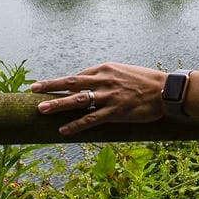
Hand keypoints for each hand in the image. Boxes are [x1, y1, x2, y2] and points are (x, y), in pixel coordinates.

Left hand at [31, 62, 166, 134]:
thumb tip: (91, 83)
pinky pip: (91, 119)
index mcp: (106, 68)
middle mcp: (104, 80)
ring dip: (58, 104)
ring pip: (78, 100)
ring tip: (41, 109)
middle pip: (72, 83)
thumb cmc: (146, 81)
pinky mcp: (115, 111)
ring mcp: (109, 96)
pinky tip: (63, 130)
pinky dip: (76, 124)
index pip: (79, 75)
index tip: (46, 86)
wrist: (165, 90)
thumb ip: (106, 77)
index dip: (62, 82)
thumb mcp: (123, 72)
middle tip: (33, 89)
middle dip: (51, 86)